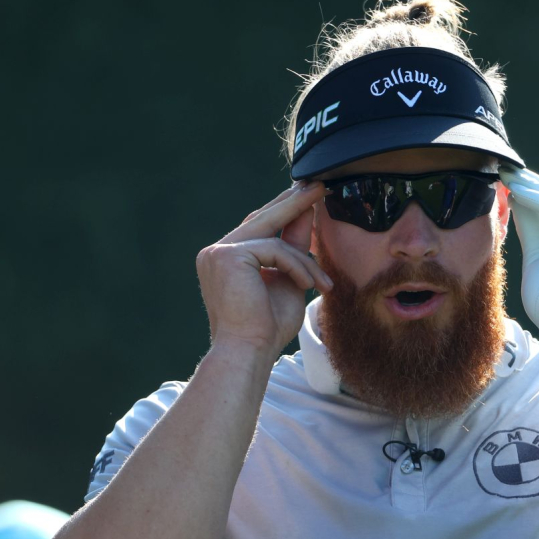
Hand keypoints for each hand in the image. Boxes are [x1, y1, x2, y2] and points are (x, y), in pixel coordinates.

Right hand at [196, 182, 332, 354]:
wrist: (249, 352)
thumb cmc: (267, 327)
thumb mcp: (288, 280)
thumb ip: (294, 249)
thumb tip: (306, 213)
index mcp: (226, 259)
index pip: (259, 226)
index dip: (284, 210)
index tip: (309, 195)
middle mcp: (216, 252)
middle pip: (262, 219)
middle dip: (294, 204)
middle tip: (319, 187)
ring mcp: (218, 252)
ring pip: (274, 238)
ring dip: (304, 260)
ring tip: (321, 284)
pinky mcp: (227, 256)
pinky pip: (275, 250)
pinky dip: (296, 267)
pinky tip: (307, 286)